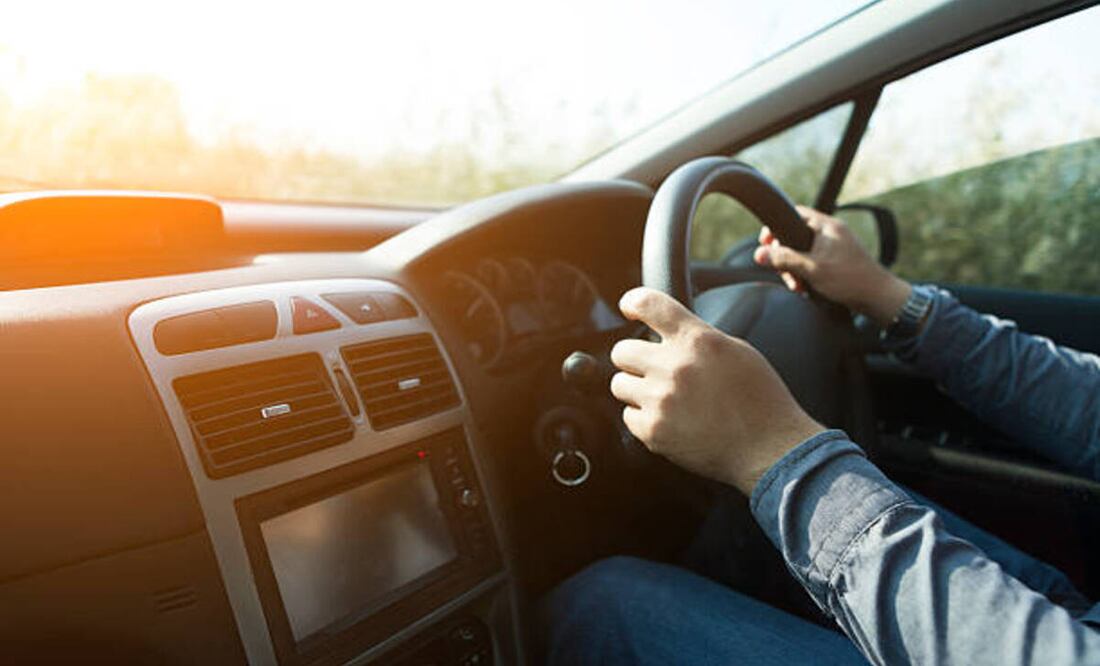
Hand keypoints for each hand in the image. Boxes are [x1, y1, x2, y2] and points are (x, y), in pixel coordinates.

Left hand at [609, 287, 822, 494]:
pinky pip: (628, 416)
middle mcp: (674, 366)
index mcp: (698, 340)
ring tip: (663, 397)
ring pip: (619, 384)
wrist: (770, 449)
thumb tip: (671, 331)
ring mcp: (661, 400)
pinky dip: (644, 418)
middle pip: (622, 350)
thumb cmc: (761, 400)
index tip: (629, 307)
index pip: (649, 303)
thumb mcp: (737, 351)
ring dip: (635, 389)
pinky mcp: (654, 431)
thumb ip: (700, 337)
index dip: (632, 302)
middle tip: (652, 369)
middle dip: (635, 358)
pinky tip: (670, 420)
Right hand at [753, 206, 911, 326]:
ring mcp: (835, 246)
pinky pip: (813, 262)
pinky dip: (806, 273)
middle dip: (785, 256)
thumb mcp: (811, 269)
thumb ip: (784, 260)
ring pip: (803, 252)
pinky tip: (806, 287)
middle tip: (783, 272)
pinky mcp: (837, 260)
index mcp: (826, 226)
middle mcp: (831, 232)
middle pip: (795, 236)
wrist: (877, 297)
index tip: (766, 243)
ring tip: (797, 285)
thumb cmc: (849, 280)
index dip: (777, 228)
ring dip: (795, 269)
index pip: (794, 214)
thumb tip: (759, 254)